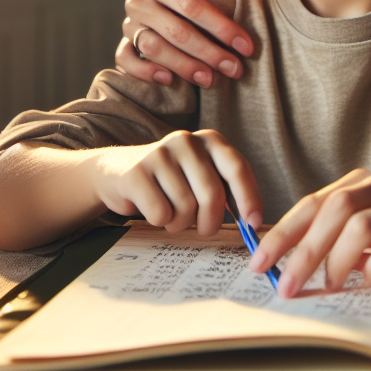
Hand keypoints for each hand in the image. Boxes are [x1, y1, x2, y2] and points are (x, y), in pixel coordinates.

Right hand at [86, 130, 263, 233]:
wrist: (117, 171)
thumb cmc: (170, 181)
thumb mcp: (201, 176)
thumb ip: (226, 190)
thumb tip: (253, 223)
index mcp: (210, 140)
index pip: (237, 168)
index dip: (249, 198)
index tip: (253, 225)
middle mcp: (186, 141)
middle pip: (212, 194)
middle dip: (211, 222)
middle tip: (205, 230)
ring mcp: (159, 154)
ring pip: (186, 208)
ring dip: (181, 223)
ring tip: (172, 214)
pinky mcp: (136, 173)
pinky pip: (161, 214)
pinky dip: (160, 222)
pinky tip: (152, 209)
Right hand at [116, 0, 253, 86]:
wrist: (179, 0)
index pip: (189, 4)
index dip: (219, 26)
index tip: (245, 45)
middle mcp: (139, 1)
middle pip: (174, 30)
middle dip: (209, 52)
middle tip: (234, 68)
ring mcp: (129, 25)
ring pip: (152, 48)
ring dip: (184, 66)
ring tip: (210, 79)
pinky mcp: (123, 45)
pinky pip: (126, 61)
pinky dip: (145, 71)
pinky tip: (169, 80)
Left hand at [250, 169, 370, 297]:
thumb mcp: (370, 236)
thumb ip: (336, 242)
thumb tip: (288, 267)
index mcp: (363, 183)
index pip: (313, 203)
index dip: (283, 233)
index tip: (259, 263)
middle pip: (334, 209)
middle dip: (304, 250)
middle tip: (286, 285)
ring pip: (361, 224)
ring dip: (338, 260)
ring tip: (329, 286)